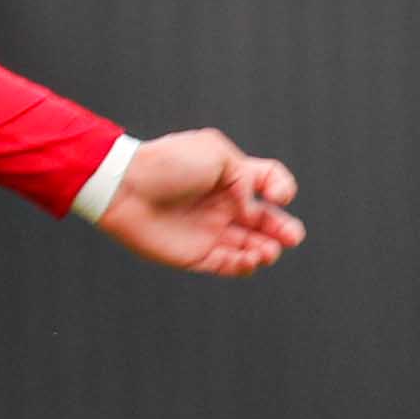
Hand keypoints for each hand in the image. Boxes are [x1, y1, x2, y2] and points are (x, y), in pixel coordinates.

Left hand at [90, 129, 303, 276]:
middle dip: (283, 230)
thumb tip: (252, 209)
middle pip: (264, 222)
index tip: (278, 194)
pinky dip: (243, 266)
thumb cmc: (168, 163)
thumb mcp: (217, 152)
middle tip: (293, 236)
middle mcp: (221, 206)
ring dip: (265, 251)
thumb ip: (247, 178)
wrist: (127, 187)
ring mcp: (208, 231)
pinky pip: (226, 265)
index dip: (280, 188)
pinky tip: (251, 259)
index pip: (267, 184)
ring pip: (249, 248)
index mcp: (229, 178)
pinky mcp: (193, 255)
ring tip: (268, 251)